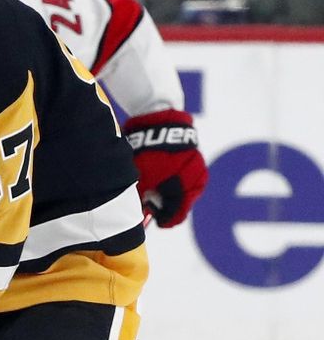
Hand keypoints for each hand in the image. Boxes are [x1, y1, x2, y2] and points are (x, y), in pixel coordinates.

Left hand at [123, 109, 207, 227]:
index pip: (175, 217)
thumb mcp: (141, 177)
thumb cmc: (147, 151)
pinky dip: (176, 178)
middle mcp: (195, 183)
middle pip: (181, 203)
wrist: (159, 120)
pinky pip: (188, 176)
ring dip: (172, 191)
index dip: (162, 220)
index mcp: (182, 190)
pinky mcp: (197, 158)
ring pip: (185, 190)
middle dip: (166, 204)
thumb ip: (143, 198)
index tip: (152, 217)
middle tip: (150, 198)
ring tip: (155, 181)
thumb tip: (142, 212)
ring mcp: (199, 170)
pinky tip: (163, 171)